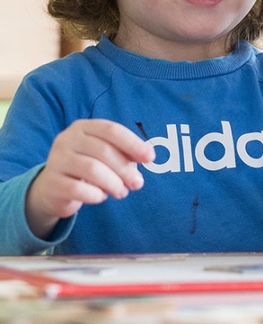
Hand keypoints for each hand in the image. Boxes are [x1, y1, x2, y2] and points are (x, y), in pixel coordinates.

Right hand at [25, 119, 154, 239]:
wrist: (53, 188)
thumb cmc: (87, 166)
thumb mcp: (105, 155)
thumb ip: (126, 153)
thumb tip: (147, 157)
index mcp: (83, 127)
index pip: (112, 130)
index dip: (133, 143)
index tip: (150, 157)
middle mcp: (67, 139)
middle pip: (103, 150)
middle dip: (125, 168)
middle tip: (137, 183)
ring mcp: (56, 160)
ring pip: (92, 169)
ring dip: (113, 183)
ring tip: (122, 192)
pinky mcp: (51, 182)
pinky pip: (78, 189)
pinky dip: (95, 194)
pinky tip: (101, 197)